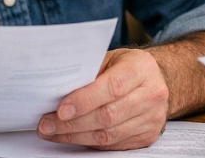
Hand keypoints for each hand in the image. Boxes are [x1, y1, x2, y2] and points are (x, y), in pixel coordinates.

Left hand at [36, 48, 168, 148]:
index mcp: (141, 69)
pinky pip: (114, 145)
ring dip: (76, 136)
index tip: (60, 110)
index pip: (112, 87)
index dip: (84, 101)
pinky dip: (89, 143)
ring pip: (109, 135)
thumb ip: (90, 72)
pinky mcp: (147, 137)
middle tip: (47, 125)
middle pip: (108, 116)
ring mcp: (152, 118)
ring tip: (53, 133)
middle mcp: (151, 94)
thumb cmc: (127, 67)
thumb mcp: (112, 59)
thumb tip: (57, 90)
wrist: (157, 81)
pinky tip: (72, 137)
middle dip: (73, 124)